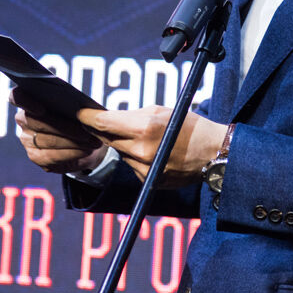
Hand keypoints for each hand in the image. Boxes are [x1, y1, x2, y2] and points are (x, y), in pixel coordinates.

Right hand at [11, 88, 105, 174]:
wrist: (83, 139)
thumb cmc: (78, 115)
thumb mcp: (79, 106)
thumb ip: (76, 105)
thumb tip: (86, 112)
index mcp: (29, 98)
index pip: (16, 97)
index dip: (25, 102)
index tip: (42, 109)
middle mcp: (23, 119)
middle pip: (38, 122)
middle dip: (66, 128)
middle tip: (87, 132)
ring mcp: (27, 139)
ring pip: (48, 141)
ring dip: (73, 142)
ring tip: (93, 142)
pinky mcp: (35, 156)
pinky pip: (52, 156)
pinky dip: (73, 153)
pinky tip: (86, 151)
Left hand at [79, 106, 228, 187]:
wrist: (213, 154)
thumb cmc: (189, 126)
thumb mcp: (160, 111)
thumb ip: (132, 115)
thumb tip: (109, 118)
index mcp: (143, 128)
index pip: (103, 123)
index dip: (88, 117)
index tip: (79, 113)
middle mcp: (140, 151)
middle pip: (107, 138)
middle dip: (101, 128)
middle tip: (94, 120)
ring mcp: (143, 169)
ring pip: (119, 151)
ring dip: (121, 142)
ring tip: (139, 134)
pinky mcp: (147, 181)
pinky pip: (131, 164)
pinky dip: (134, 155)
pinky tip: (150, 150)